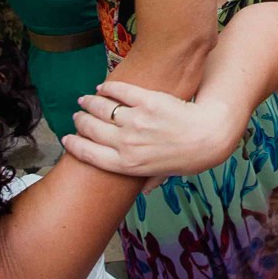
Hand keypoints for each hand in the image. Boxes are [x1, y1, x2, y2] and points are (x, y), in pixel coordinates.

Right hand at [62, 79, 242, 177]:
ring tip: (86, 99)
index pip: (88, 154)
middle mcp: (127, 144)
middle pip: (91, 129)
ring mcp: (136, 122)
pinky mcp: (146, 101)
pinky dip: (108, 87)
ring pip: (101, 108)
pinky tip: (103, 87)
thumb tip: (141, 191)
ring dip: (90, 102)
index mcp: (127, 165)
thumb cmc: (189, 157)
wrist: (210, 135)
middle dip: (81, 120)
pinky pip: (120, 91)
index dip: (74, 145)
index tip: (67, 138)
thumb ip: (149, 180)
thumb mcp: (165, 174)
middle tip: (78, 115)